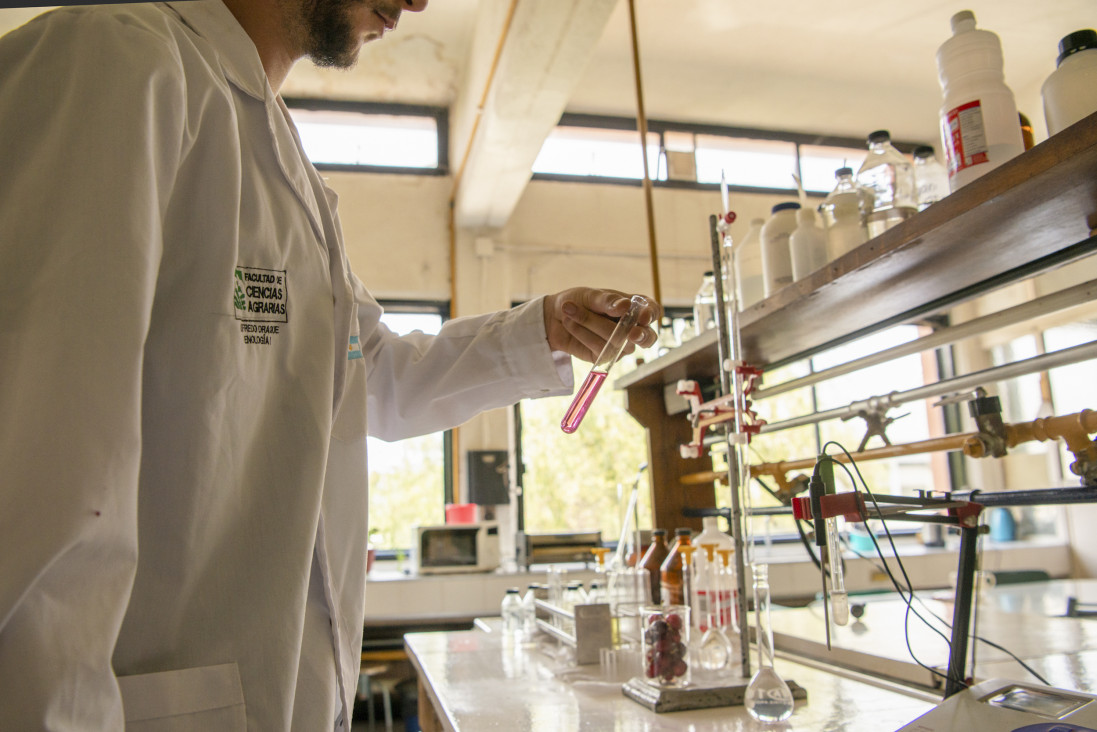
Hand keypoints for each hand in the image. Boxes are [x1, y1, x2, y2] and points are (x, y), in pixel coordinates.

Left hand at [543, 288, 660, 362]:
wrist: (554, 316)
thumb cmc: (578, 301)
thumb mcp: (591, 295)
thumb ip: (608, 301)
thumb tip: (625, 306)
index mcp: (633, 307)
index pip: (653, 312)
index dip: (651, 314)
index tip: (642, 316)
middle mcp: (631, 328)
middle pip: (647, 338)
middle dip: (640, 335)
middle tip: (631, 333)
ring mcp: (620, 345)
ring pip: (618, 342)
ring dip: (593, 325)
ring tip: (571, 311)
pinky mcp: (605, 357)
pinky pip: (600, 350)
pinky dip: (583, 334)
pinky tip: (572, 324)